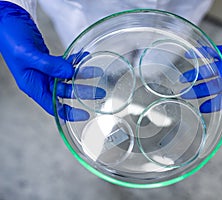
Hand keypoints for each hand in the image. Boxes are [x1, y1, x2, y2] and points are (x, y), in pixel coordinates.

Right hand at [0, 2, 104, 119]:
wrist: (7, 21)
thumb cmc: (10, 38)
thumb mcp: (27, 54)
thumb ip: (48, 65)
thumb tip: (70, 72)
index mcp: (32, 86)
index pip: (52, 105)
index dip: (68, 112)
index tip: (84, 115)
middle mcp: (40, 81)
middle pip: (64, 92)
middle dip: (82, 92)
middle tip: (99, 92)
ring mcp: (45, 71)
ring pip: (67, 77)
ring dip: (82, 75)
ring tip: (97, 72)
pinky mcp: (49, 60)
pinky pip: (66, 63)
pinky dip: (75, 61)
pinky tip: (85, 57)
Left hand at [181, 0, 221, 111]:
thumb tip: (221, 75)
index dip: (218, 102)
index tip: (203, 107)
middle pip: (220, 83)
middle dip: (203, 89)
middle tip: (188, 93)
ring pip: (215, 70)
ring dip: (200, 73)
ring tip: (185, 77)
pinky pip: (214, 54)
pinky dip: (204, 55)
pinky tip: (192, 55)